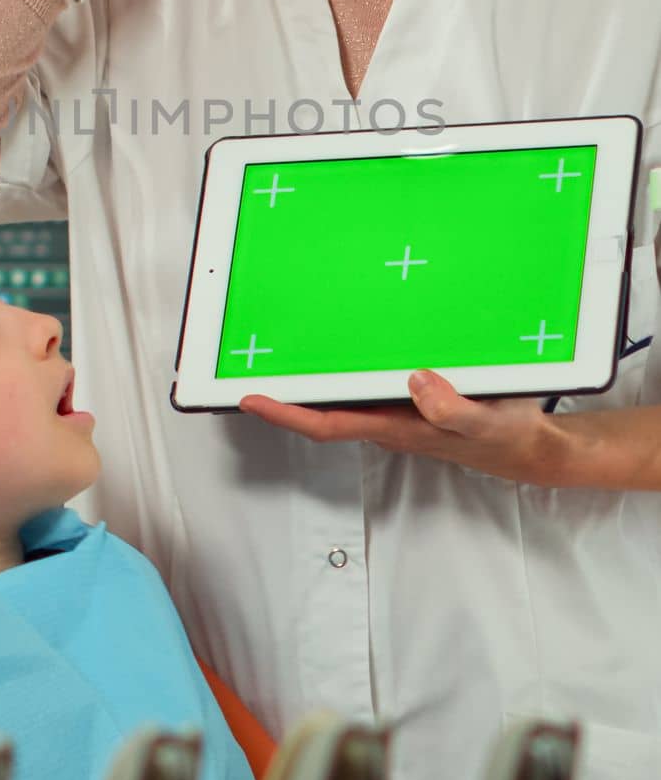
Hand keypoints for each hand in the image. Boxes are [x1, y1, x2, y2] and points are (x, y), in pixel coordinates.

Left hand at [240, 370, 569, 485]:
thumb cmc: (505, 437)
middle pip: (323, 406)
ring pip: (344, 391)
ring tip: (281, 338)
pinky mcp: (412, 393)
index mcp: (395, 426)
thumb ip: (454, 409)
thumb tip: (415, 381)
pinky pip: (369, 376)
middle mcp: (386, 417)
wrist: (530, 445)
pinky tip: (345, 334)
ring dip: (313, 373)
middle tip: (248, 356)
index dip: (286, 412)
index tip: (251, 398)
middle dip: (285, 390)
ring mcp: (397, 406)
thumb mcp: (488, 422)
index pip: (327, 423)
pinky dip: (349, 359)